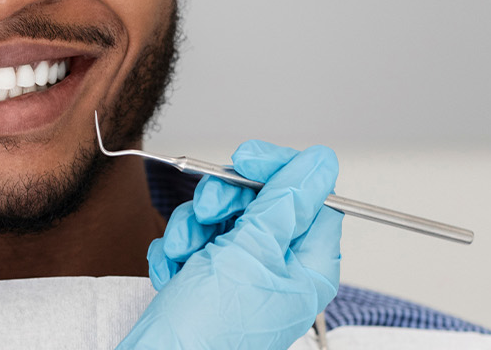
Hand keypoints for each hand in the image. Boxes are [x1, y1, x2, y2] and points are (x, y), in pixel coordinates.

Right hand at [119, 142, 341, 349]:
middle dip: (224, 200)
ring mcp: (239, 275)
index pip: (311, 198)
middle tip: (208, 210)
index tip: (246, 158)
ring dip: (192, 226)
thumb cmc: (209, 331)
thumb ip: (286, 202)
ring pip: (221, 217)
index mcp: (307, 268)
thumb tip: (319, 163)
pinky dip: (175, 250)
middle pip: (261, 202)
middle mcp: (278, 271)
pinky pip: (192, 240)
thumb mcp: (251, 253)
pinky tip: (171, 272)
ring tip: (182, 252)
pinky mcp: (205, 279)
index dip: (279, 171)